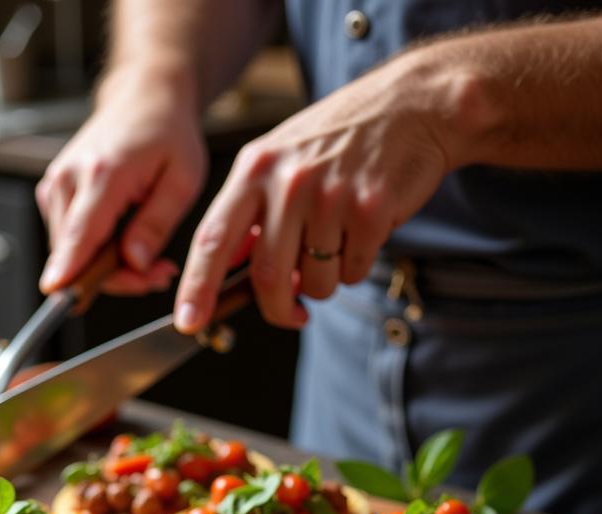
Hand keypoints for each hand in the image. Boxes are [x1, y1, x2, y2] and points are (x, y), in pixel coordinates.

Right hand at [37, 66, 207, 295]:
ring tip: (147, 253)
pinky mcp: (51, 193)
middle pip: (77, 255)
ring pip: (72, 254)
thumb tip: (133, 263)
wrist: (143, 99)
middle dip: (117, 277)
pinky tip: (124, 240)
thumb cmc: (167, 135)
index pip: (81, 233)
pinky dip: (96, 252)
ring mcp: (55, 185)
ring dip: (109, 267)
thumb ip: (156, 225)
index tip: (56, 293)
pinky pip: (69, 243)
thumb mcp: (183, 180)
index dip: (69, 268)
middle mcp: (70, 178)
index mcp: (104, 173)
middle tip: (159, 272)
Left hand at [174, 52, 456, 331]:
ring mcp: (330, 195)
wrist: (414, 104)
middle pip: (267, 276)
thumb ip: (252, 213)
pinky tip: (364, 229)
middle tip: (292, 313)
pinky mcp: (370, 208)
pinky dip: (356, 266)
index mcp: (254, 170)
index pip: (213, 239)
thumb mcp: (282, 160)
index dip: (197, 287)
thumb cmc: (343, 138)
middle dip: (278, 308)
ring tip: (338, 242)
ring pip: (314, 281)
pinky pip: (352, 271)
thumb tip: (229, 268)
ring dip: (325, 281)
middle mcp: (287, 181)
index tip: (187, 321)